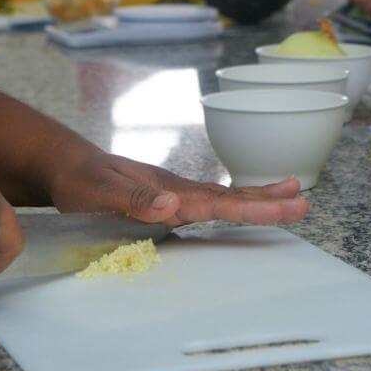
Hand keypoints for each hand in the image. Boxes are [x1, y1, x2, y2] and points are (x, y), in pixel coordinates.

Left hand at [45, 148, 308, 227]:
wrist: (65, 164)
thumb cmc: (79, 181)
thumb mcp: (98, 193)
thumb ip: (133, 200)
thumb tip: (173, 204)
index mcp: (169, 189)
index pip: (219, 202)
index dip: (254, 206)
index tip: (288, 205)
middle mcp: (178, 189)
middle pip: (231, 197)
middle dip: (268, 200)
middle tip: (305, 202)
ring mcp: (174, 193)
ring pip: (224, 197)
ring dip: (258, 198)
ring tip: (293, 192)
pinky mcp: (166, 200)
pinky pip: (209, 202)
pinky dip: (234, 203)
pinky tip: (242, 204)